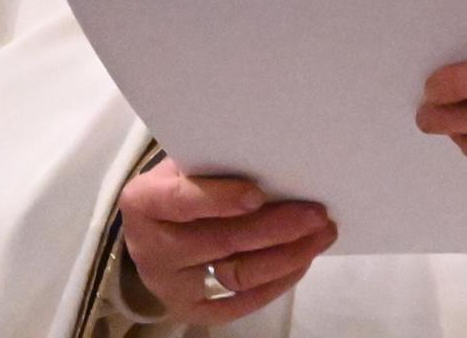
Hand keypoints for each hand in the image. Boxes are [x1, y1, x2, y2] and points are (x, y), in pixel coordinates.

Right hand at [117, 157, 336, 325]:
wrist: (156, 227)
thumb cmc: (183, 183)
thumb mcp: (188, 164)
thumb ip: (219, 163)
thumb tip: (277, 157)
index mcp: (145, 201)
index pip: (181, 201)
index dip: (219, 199)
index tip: (258, 194)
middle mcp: (150, 248)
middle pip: (221, 241)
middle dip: (276, 228)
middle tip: (317, 214)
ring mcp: (169, 284)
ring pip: (237, 275)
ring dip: (287, 256)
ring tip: (321, 235)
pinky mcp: (190, 309)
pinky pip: (239, 304)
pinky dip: (276, 283)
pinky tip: (303, 260)